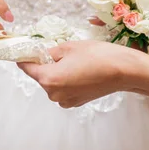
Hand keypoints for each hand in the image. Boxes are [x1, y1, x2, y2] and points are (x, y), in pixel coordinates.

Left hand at [18, 41, 148, 107]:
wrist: (124, 71)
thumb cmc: (98, 55)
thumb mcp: (69, 47)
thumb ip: (49, 51)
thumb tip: (38, 53)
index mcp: (49, 78)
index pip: (27, 68)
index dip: (24, 57)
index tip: (24, 49)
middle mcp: (54, 94)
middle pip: (40, 76)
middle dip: (44, 64)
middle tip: (56, 51)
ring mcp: (65, 101)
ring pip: (52, 83)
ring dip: (56, 72)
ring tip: (73, 60)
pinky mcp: (75, 103)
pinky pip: (63, 89)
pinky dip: (66, 80)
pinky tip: (79, 70)